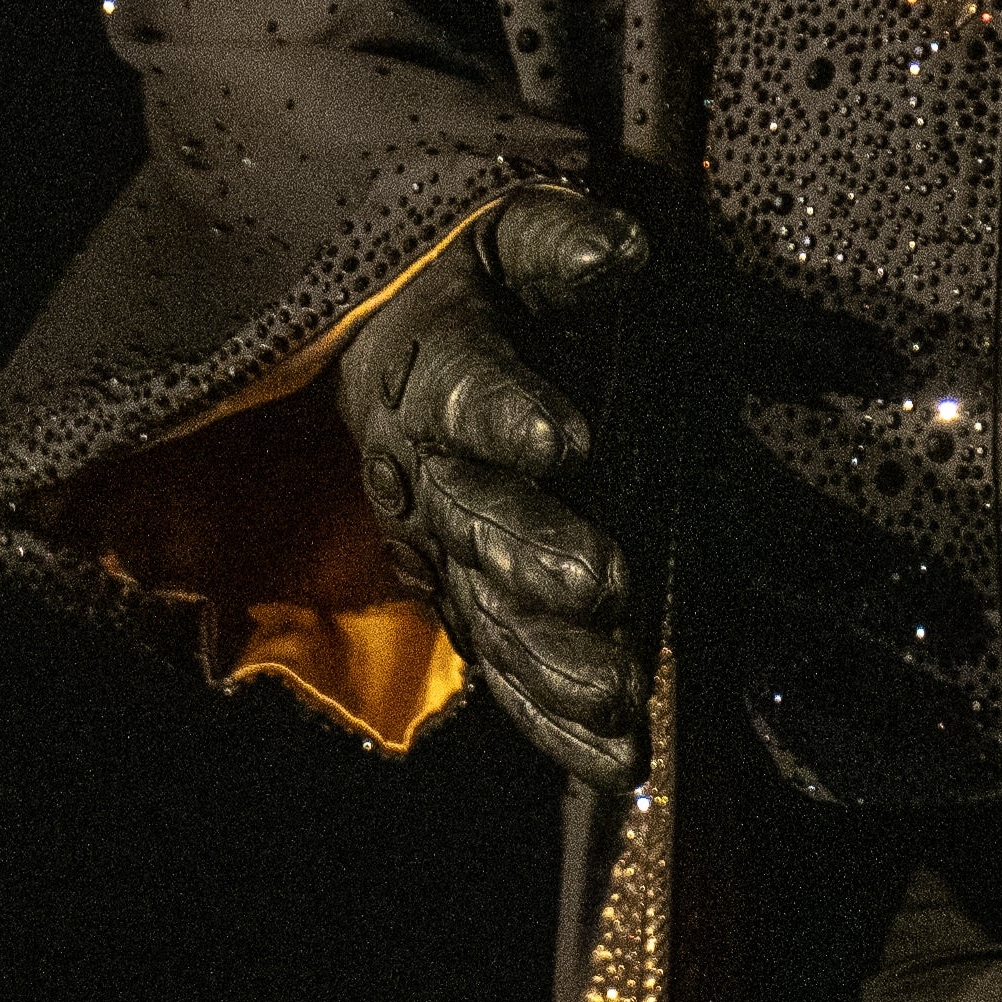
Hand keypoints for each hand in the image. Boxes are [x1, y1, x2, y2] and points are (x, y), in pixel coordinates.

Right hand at [333, 188, 649, 789]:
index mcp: (435, 365)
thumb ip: (558, 241)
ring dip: (554, 658)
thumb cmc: (468, 281)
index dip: (506, 413)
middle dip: (535, 554)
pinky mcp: (461, 602)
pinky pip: (504, 668)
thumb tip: (620, 253)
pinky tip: (616, 766)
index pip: (465, 388)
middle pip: (474, 516)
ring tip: (623, 698)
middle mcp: (426, 469)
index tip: (562, 436)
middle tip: (601, 585)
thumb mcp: (503, 236)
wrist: (378, 341)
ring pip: (489, 610)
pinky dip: (556, 721)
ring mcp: (440, 547)